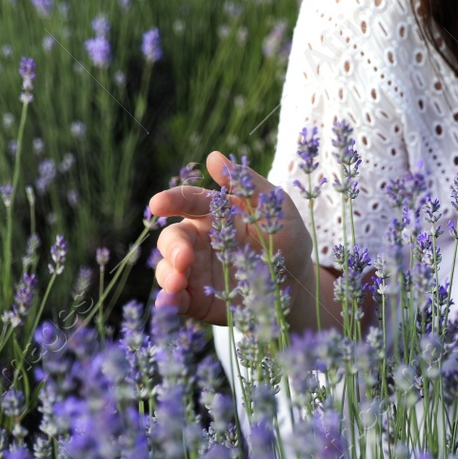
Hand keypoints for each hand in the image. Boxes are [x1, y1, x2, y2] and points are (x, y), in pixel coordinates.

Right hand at [147, 151, 315, 326]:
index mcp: (215, 214)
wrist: (298, 284)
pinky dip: (169, 301)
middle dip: (172, 246)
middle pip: (172, 238)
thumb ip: (247, 183)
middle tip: (185, 256)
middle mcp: (200, 241)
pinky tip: (170, 302)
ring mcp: (197, 271)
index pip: (188, 202)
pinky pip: (177, 300)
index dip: (171, 200)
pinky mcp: (198, 299)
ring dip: (167, 274)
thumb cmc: (287, 239)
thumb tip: (213, 157)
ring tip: (179, 282)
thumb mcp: (275, 208)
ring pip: (167, 268)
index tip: (158, 203)